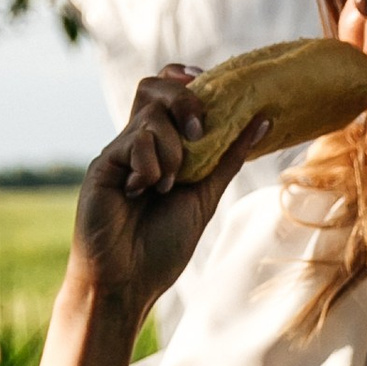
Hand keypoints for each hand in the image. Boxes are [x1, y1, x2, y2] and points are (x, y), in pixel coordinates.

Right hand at [69, 66, 262, 310]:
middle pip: (155, 87)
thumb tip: (263, 119)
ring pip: (152, 116)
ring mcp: (118, 153)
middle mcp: (137, 144)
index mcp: (160, 148)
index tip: (209, 88)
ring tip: (168, 187)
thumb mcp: (205, 196)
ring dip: (173, 150)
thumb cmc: (162, 246)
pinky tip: (143, 192)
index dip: (188, 82)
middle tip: (199, 132)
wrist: (127, 283)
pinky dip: (151, 165)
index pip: (169, 92)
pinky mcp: (103, 165)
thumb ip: (228, 157)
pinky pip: (135, 141)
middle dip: (185, 101)